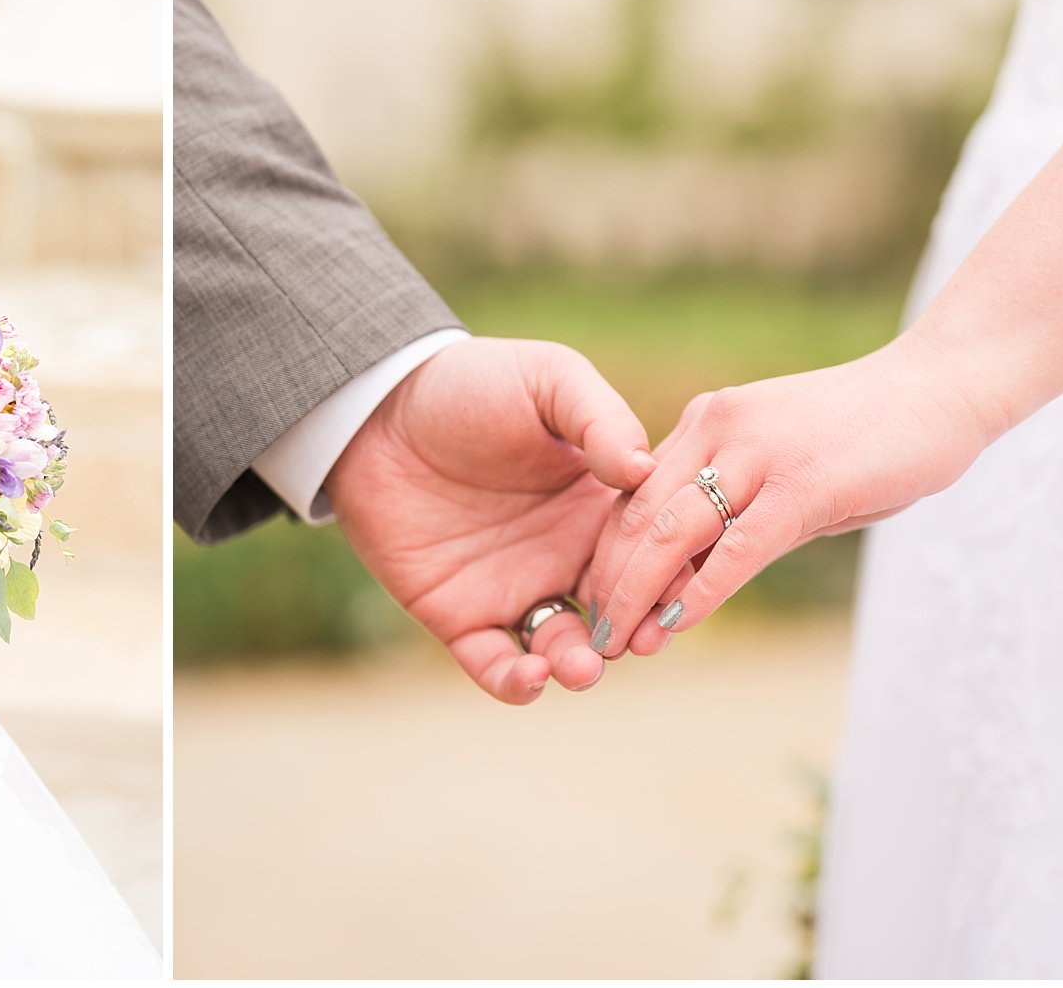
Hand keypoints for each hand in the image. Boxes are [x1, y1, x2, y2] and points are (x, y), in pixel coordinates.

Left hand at [324, 337, 655, 704]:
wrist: (377, 408)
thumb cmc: (470, 383)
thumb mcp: (546, 380)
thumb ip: (600, 418)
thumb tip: (647, 469)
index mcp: (598, 504)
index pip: (652, 550)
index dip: (671, 572)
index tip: (685, 587)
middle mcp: (566, 554)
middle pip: (619, 609)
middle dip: (637, 630)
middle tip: (646, 639)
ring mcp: (515, 587)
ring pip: (564, 647)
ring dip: (580, 664)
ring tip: (582, 665)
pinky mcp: (460, 614)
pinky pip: (495, 663)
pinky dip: (517, 682)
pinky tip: (530, 673)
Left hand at [586, 334, 992, 658]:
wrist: (942, 386)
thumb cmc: (869, 435)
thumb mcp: (784, 468)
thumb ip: (741, 510)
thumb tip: (700, 575)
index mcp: (706, 423)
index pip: (633, 496)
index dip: (608, 555)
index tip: (594, 605)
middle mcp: (716, 429)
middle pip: (638, 515)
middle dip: (611, 583)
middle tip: (595, 638)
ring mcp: (758, 453)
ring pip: (674, 532)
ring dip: (640, 594)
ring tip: (620, 644)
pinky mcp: (804, 482)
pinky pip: (738, 546)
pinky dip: (700, 591)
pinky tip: (674, 626)